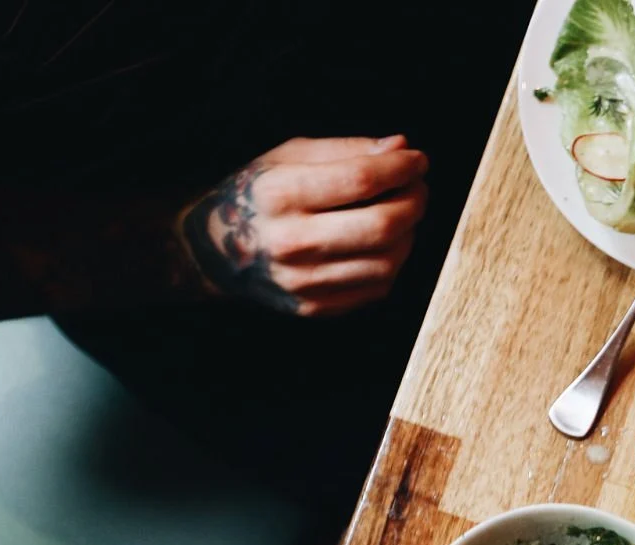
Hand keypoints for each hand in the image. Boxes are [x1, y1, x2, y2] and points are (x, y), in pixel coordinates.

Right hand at [182, 136, 429, 316]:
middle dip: (414, 202)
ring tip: (402, 213)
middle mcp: (291, 241)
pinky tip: (384, 243)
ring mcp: (305, 280)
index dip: (400, 168)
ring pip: (388, 260)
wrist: (217, 248)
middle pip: (382, 225)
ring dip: (409, 233)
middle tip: (418, 188)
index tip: (417, 160)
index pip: (359, 179)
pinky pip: (378, 285)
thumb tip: (401, 148)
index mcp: (279, 194)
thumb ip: (347, 151)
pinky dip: (393, 260)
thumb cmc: (261, 194)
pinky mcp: (317, 306)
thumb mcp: (289, 157)